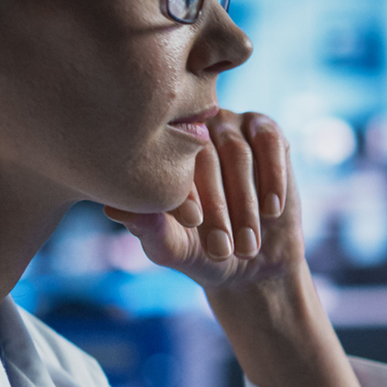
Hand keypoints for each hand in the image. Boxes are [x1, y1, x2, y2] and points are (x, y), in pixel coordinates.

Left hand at [104, 110, 296, 293]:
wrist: (254, 261)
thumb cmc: (203, 253)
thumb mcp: (174, 247)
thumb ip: (149, 229)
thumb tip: (113, 208)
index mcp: (160, 152)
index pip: (170, 163)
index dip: (184, 196)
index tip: (194, 230)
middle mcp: (192, 131)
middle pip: (205, 157)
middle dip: (218, 208)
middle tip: (223, 250)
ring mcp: (228, 125)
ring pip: (239, 152)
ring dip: (245, 202)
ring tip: (247, 245)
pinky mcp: (265, 130)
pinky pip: (271, 142)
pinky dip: (273, 178)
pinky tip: (271, 211)